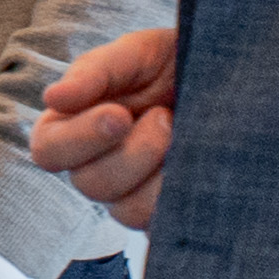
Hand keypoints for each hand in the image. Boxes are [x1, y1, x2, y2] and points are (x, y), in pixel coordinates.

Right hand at [31, 27, 183, 230]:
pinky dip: (180, 197)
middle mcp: (93, 166)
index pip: (48, 152)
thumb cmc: (172, 64)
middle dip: (132, 153)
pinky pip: (162, 224)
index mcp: (70, 128)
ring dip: (157, 175)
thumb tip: (53, 98)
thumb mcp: (135, 54)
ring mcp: (130, 193)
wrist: (229, 80)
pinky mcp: (165, 212)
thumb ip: (94, 71)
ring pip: (126, 210)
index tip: (119, 115)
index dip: (80, 140)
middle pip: (89, 184)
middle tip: (164, 118)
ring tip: (181, 138)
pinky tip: (195, 163)